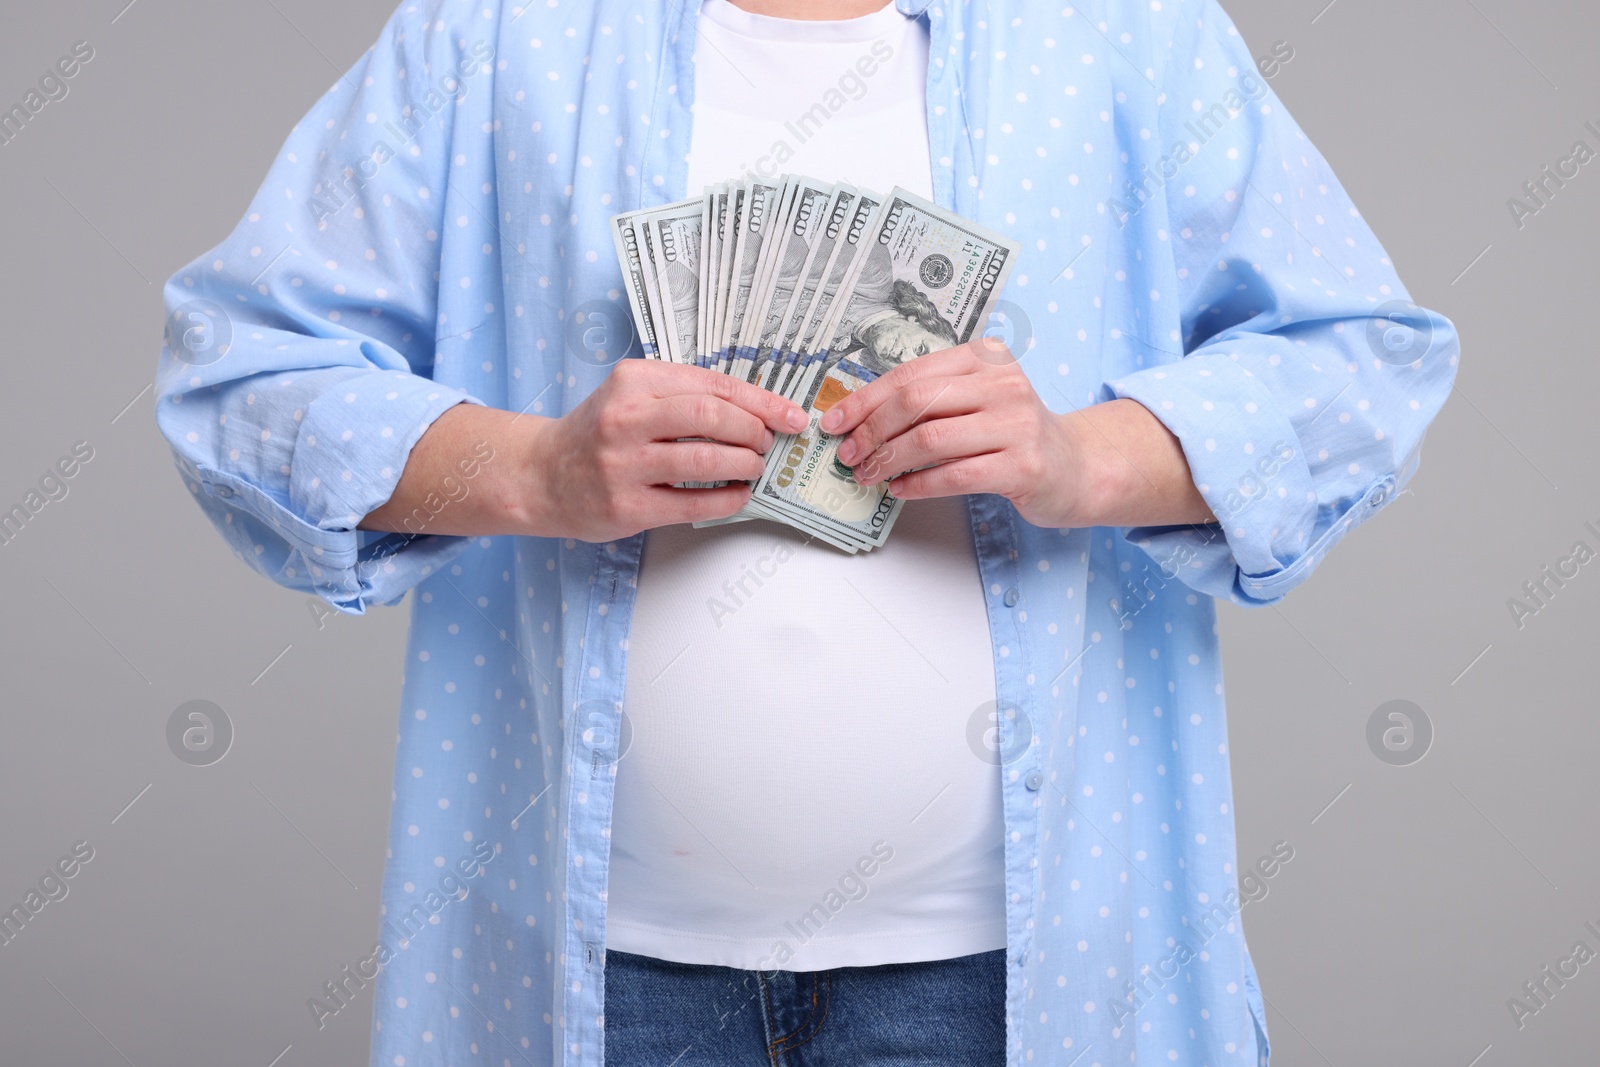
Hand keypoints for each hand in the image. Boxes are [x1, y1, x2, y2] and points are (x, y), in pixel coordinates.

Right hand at [527, 359, 808, 540]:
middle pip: (712, 416)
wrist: (542, 476)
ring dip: (744, 465)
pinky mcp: (625, 506)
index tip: (791, 416)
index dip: (761, 402)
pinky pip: (692, 503)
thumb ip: (684, 394)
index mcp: (633, 380)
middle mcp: (625, 418)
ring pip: (705, 459)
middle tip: (767, 444)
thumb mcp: (632, 395)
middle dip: (754, 431)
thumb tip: (756, 409)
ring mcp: (623, 464)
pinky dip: (727, 500)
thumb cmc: (599, 433)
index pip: (713, 385)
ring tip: (754, 467)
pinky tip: (738, 495)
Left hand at [818, 339, 1088, 528]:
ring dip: (888, 461)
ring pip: (930, 439)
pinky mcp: (1022, 466)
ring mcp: (1016, 424)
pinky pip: (954, 476)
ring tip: (868, 475)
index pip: (910, 374)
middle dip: (872, 430)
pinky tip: (900, 490)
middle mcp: (1003, 384)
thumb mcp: (977, 399)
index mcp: (985, 358)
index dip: (865, 399)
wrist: (1076, 465)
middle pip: (916, 403)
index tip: (835, 421)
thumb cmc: (1013, 433)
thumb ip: (932, 399)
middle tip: (849, 454)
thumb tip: (861, 418)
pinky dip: (917, 485)